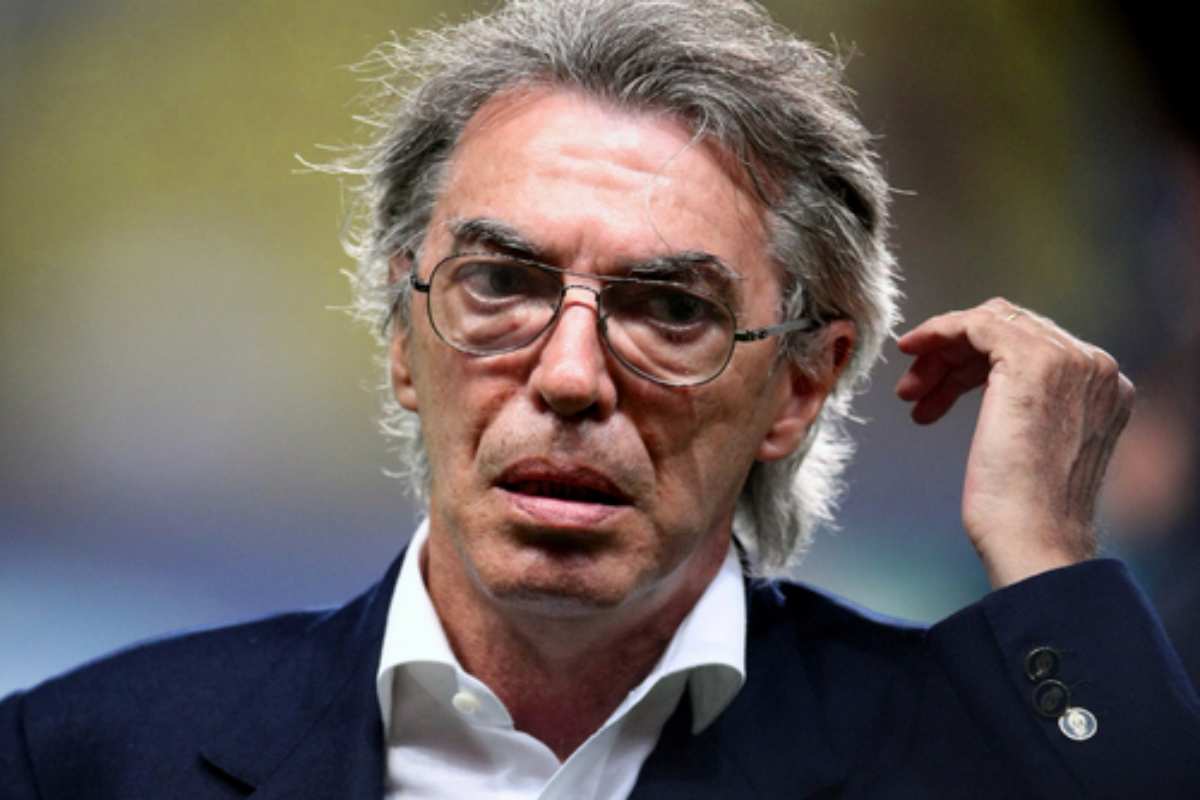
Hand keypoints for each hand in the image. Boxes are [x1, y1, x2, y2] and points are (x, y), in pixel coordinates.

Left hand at [895, 298, 1134, 587]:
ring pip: (991, 324)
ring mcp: (1069, 360)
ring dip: (941, 354)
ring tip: (909, 395)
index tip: (933, 389)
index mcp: (1105, 388)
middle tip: (914, 391)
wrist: (1033, 538)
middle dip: (955, 358)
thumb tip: (996, 393)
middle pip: (1012, 332)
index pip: (1034, 347)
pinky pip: (975, 324)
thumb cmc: (1026, 512)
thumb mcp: (1036, 447)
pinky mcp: (1032, 361)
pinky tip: (911, 351)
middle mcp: (1095, 367)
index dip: (975, 363)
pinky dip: (939, 332)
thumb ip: (1034, 410)